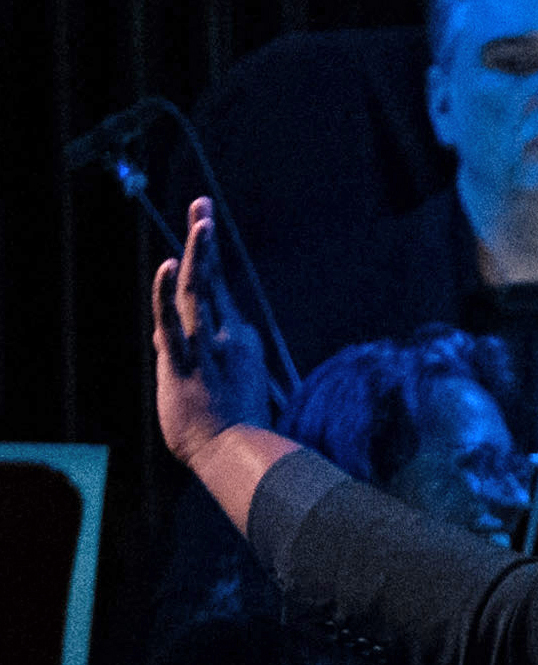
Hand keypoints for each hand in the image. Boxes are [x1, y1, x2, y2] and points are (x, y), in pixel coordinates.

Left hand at [152, 200, 270, 467]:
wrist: (238, 456)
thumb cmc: (238, 434)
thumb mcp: (232, 390)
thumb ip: (205, 359)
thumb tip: (172, 339)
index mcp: (244, 344)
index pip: (221, 302)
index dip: (209, 274)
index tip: (203, 247)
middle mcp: (229, 337)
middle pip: (213, 281)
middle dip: (205, 242)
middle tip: (202, 208)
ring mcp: (207, 348)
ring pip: (198, 291)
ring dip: (198, 252)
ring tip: (200, 219)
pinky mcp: (184, 362)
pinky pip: (174, 321)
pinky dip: (168, 293)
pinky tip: (167, 266)